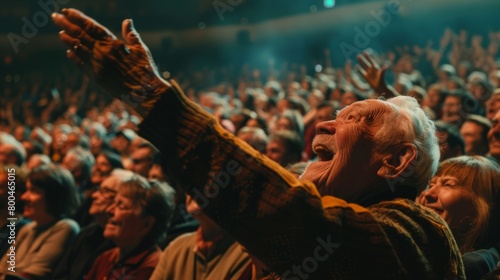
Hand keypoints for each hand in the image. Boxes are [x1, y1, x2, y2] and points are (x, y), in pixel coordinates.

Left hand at [52, 8, 168, 116]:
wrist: (144, 93)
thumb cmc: (145, 70)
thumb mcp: (141, 49)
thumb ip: (131, 35)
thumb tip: (127, 21)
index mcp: (113, 43)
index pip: (91, 26)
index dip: (78, 17)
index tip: (67, 11)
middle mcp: (102, 52)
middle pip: (80, 35)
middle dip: (66, 24)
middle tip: (55, 17)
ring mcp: (97, 65)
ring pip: (78, 49)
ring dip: (68, 40)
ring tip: (60, 32)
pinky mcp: (96, 78)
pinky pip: (81, 66)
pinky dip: (74, 58)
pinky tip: (69, 53)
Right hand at [356, 51, 386, 91]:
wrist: (380, 87)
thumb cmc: (382, 81)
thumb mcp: (382, 75)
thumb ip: (383, 71)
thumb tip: (386, 67)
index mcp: (375, 68)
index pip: (370, 60)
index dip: (367, 56)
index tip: (364, 52)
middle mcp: (371, 69)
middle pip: (366, 63)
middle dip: (362, 59)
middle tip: (358, 54)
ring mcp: (368, 73)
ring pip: (363, 66)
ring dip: (361, 62)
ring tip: (357, 57)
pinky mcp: (366, 77)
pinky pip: (361, 72)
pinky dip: (359, 70)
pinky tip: (356, 66)